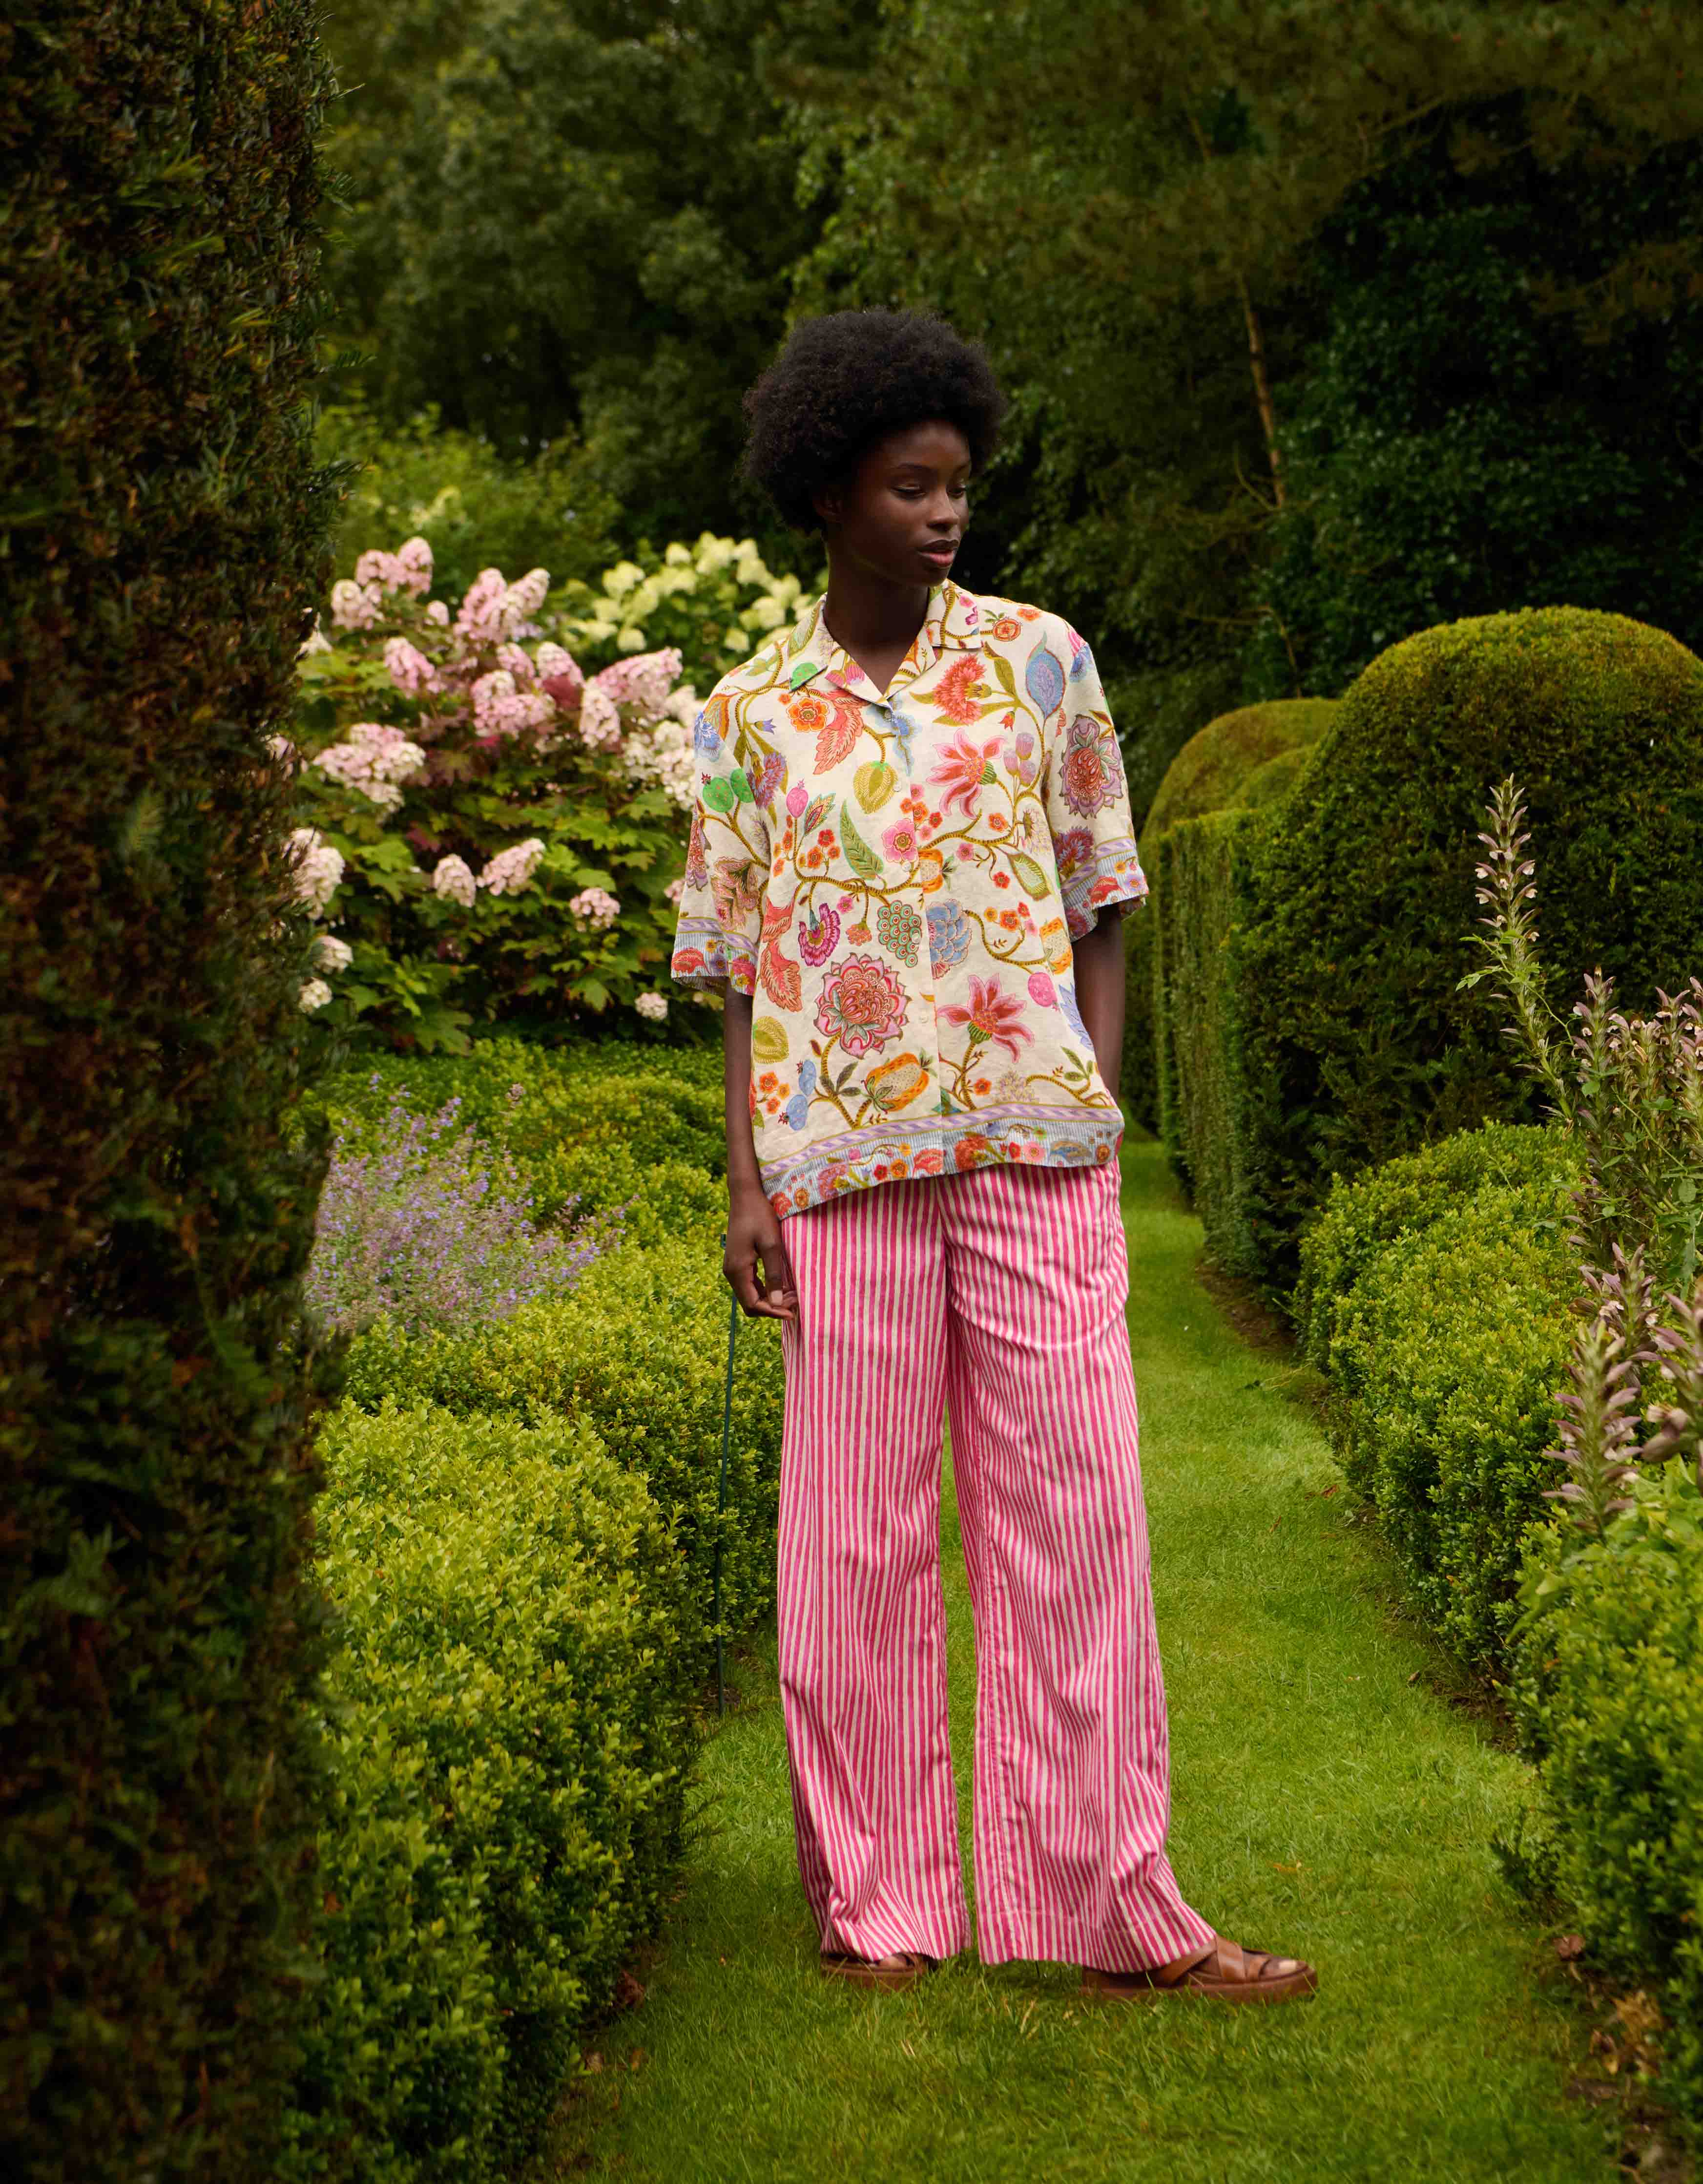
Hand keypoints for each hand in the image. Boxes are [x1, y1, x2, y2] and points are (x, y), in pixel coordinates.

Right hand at [724, 1188, 797, 1322]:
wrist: (745, 1195)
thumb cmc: (760, 1216)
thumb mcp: (772, 1245)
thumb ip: (774, 1275)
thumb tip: (778, 1303)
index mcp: (737, 1271)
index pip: (753, 1305)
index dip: (773, 1312)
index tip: (793, 1312)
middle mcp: (731, 1273)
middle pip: (750, 1304)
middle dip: (773, 1307)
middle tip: (796, 1301)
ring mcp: (732, 1268)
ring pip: (750, 1295)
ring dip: (770, 1299)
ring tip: (793, 1294)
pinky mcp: (737, 1262)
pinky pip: (750, 1284)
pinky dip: (766, 1289)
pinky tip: (782, 1285)